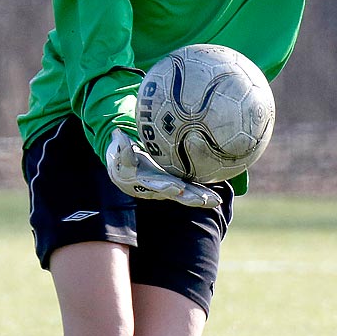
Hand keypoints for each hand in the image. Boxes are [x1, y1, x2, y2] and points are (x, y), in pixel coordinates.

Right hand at [104, 131, 220, 207]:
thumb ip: (121, 147)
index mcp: (145, 181)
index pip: (157, 184)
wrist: (125, 174)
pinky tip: (218, 199)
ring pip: (186, 195)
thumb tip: (118, 134)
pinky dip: (204, 194)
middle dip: (188, 197)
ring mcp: (169, 188)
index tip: (177, 188)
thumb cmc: (123, 161)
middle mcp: (158, 188)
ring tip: (216, 201)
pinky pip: (192, 191)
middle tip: (200, 200)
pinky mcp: (178, 186)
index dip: (166, 187)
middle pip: (175, 194)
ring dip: (201, 199)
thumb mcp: (118, 153)